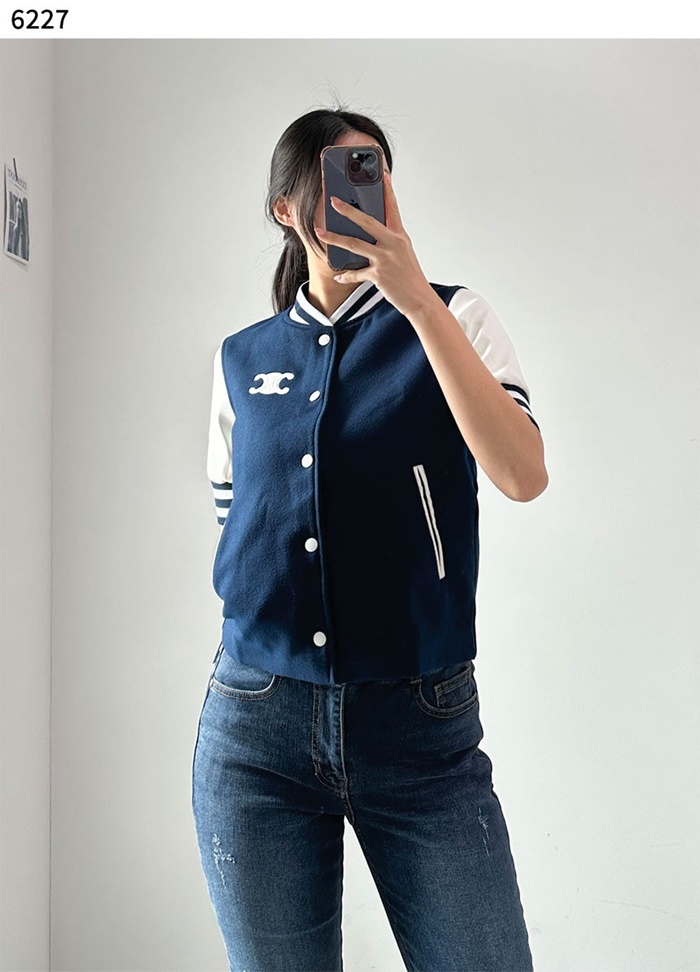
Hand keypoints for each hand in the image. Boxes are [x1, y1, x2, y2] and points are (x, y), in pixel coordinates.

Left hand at [314, 168, 434, 318]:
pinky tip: (338, 276)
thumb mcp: (403, 254)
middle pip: (366, 221)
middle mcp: (393, 243)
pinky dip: (346, 275)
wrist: (420, 300)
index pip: (392, 207)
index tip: (382, 173)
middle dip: (347, 210)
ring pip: (354, 244)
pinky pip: (356, 273)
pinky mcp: (379, 275)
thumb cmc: (411, 277)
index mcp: (400, 236)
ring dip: (334, 237)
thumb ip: (389, 242)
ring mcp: (385, 259)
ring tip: (320, 231)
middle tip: (333, 200)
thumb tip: (370, 235)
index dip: (387, 189)